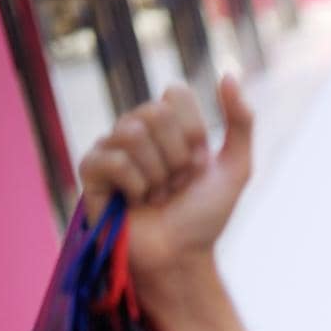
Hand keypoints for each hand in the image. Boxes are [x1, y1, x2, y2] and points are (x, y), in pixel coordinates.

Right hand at [78, 75, 252, 283]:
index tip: (198, 164)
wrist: (181, 257)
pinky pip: (114, 159)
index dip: (195, 133)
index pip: (176, 94)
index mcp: (167, 125)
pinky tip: (136, 202)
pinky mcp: (90, 171)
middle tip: (176, 184)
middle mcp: (135, 130)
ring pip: (133, 132)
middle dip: (177, 156)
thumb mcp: (236, 168)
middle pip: (155, 112)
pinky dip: (136, 185)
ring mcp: (110, 148)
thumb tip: (229, 74)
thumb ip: (240, 122)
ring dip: (158, 173)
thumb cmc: (204, 216)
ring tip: (157, 195)